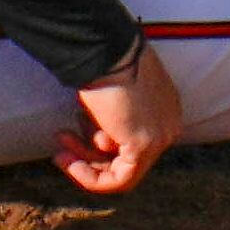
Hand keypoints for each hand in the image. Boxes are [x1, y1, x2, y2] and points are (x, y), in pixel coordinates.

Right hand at [59, 45, 185, 193]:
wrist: (107, 50)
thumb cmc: (105, 63)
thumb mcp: (111, 95)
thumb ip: (111, 119)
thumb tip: (94, 138)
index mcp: (165, 108)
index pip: (133, 141)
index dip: (98, 142)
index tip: (74, 131)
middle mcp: (169, 124)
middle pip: (128, 157)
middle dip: (88, 153)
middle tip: (61, 142)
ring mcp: (161, 136)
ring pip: (122, 170)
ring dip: (84, 163)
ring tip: (60, 146)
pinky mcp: (145, 145)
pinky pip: (120, 180)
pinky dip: (91, 178)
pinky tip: (70, 164)